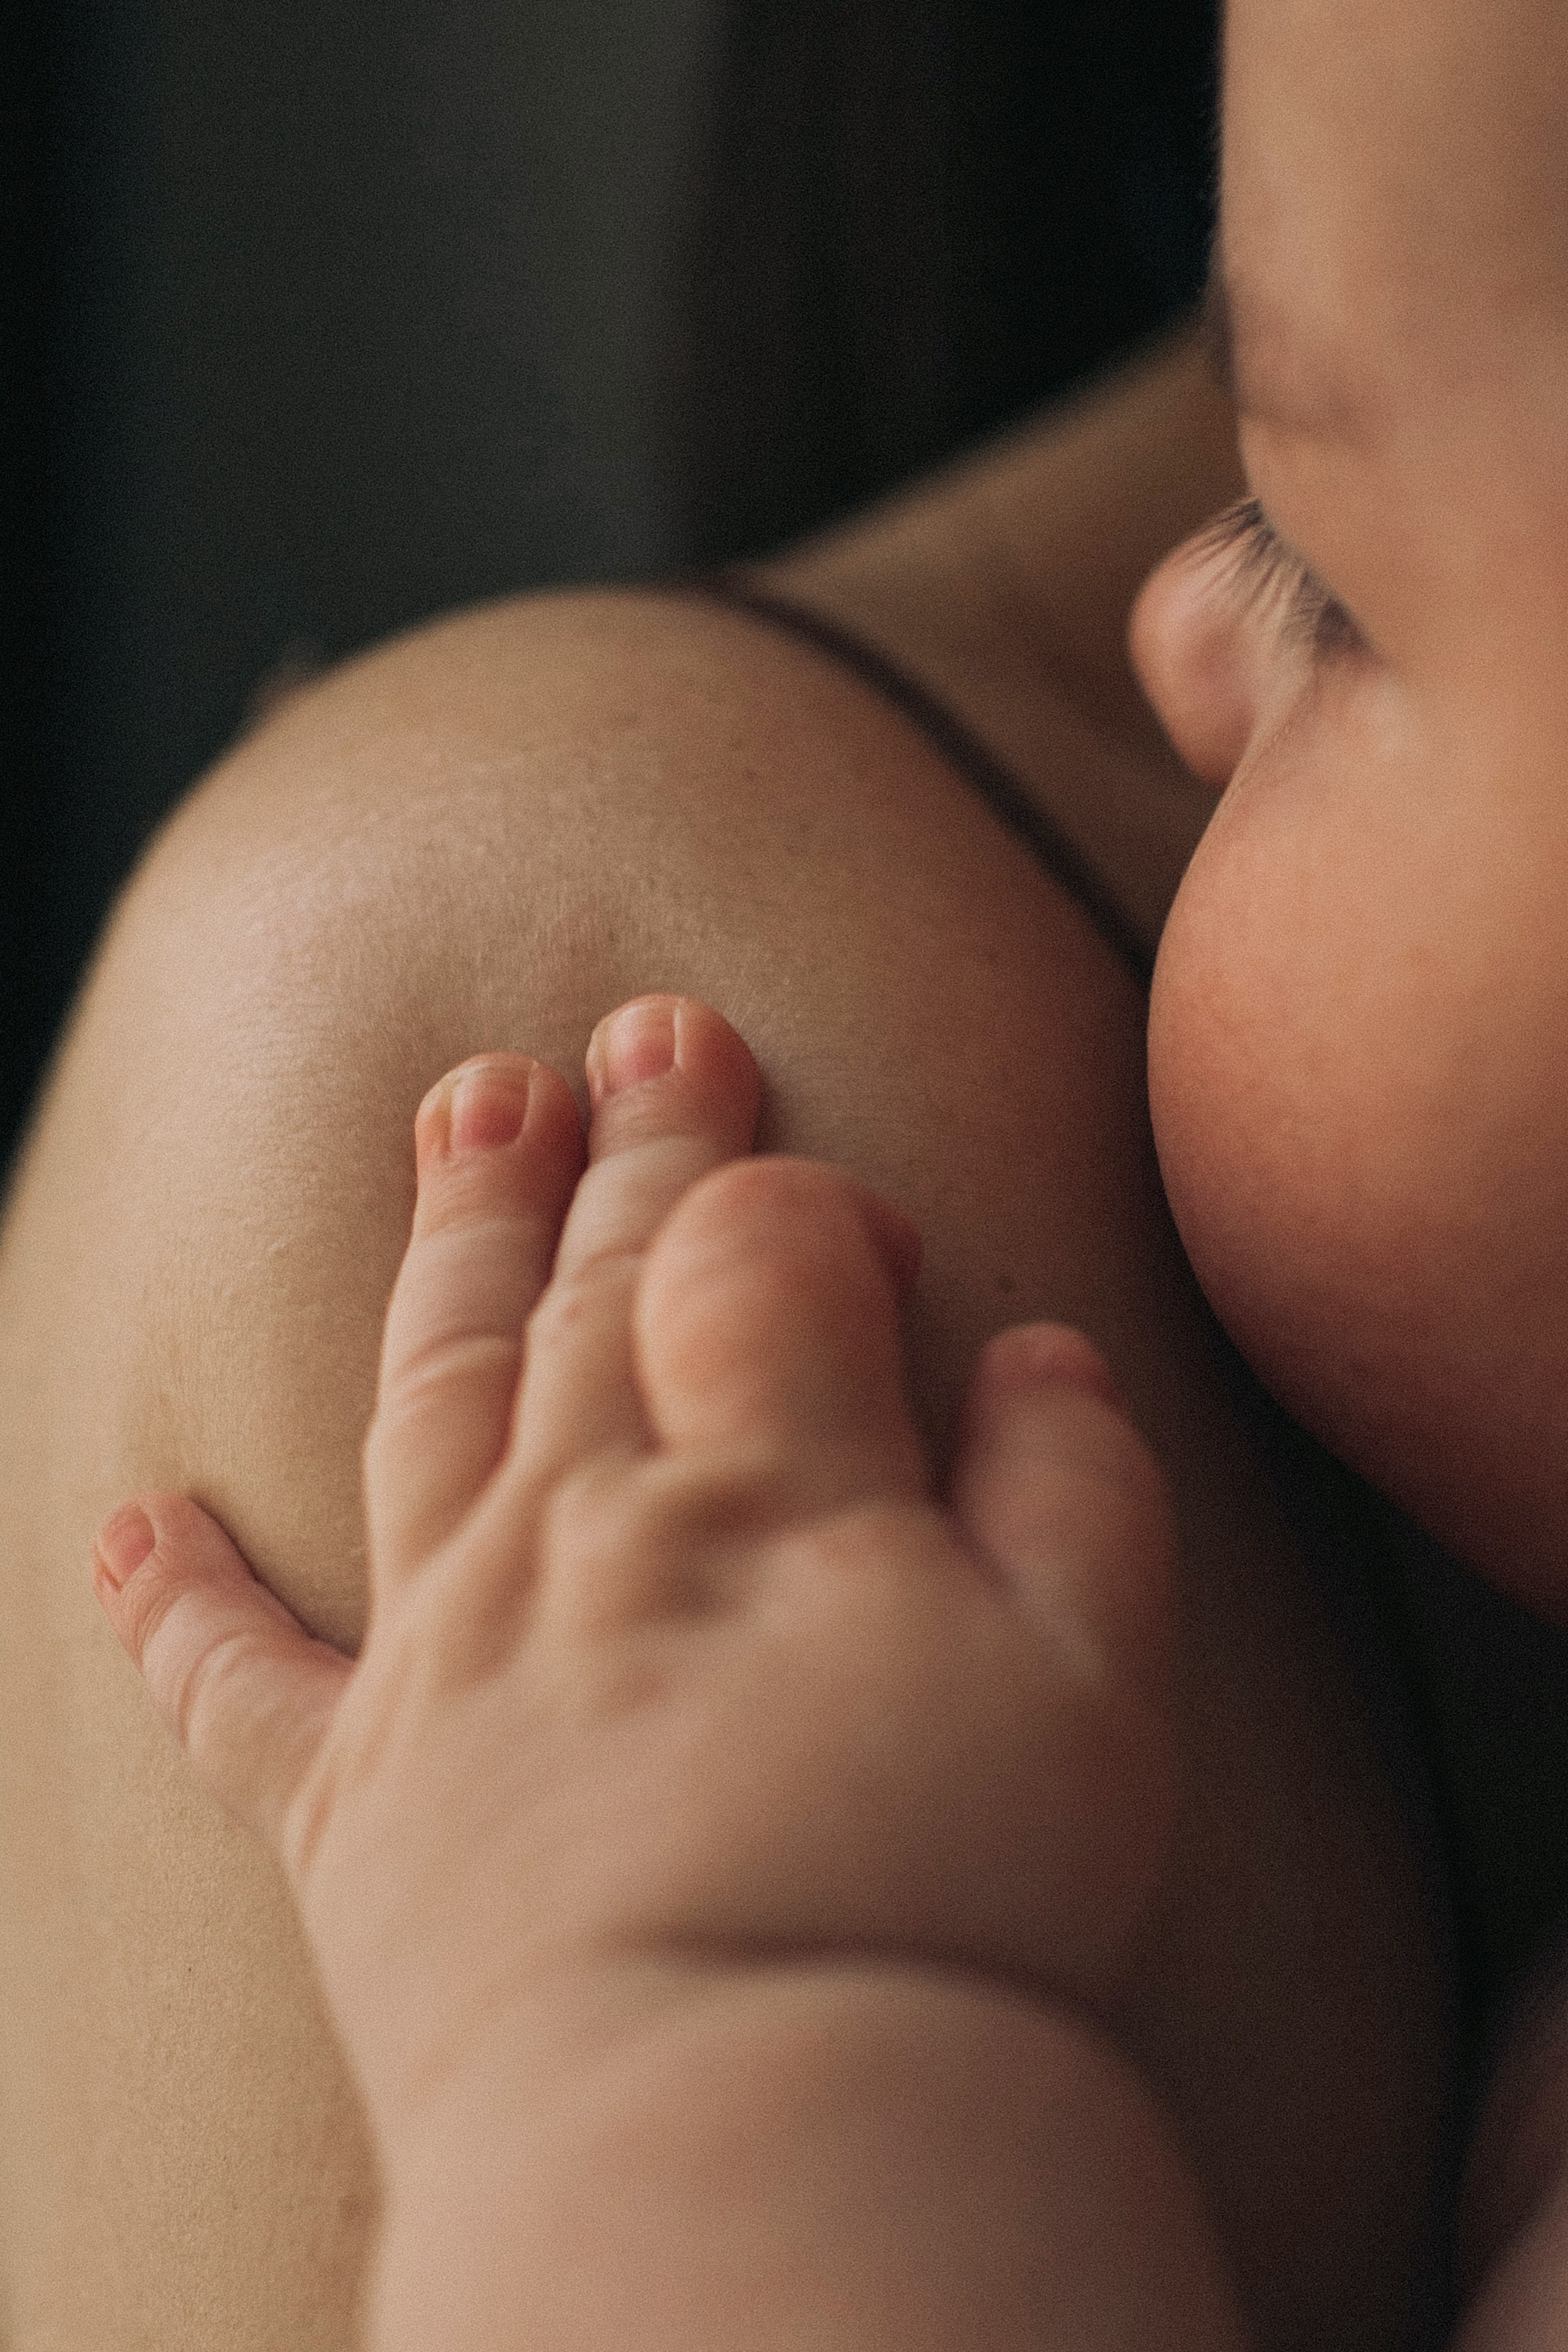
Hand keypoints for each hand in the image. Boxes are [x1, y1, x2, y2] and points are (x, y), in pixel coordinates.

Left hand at [92, 995, 1175, 2160]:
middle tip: (639, 1027)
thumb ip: (1074, 1485)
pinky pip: (233, 1677)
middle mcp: (578, 1525)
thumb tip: (1036, 1351)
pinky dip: (174, 1598)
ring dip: (449, 1234)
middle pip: (592, 1275)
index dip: (806, 1200)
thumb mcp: (1100, 1685)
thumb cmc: (941, 1910)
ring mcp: (444, 1649)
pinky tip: (130, 1519)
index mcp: (760, 1485)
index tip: (866, 1229)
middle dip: (628, 1139)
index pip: (755, 1249)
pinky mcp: (346, 1796)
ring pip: (431, 1383)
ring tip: (461, 1106)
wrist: (739, 2138)